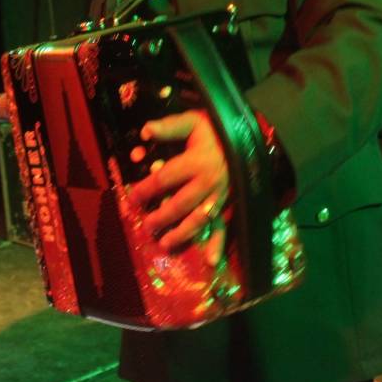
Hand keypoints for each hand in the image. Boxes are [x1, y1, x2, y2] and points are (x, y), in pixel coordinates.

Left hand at [129, 109, 228, 264]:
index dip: (147, 188)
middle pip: (180, 204)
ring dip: (182, 234)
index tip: (133, 196)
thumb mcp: (193, 121)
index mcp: (197, 162)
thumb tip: (145, 131)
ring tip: (165, 244)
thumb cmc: (215, 130)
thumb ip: (169, 127)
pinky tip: (210, 260)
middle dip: (161, 217)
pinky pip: (224, 226)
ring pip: (199, 220)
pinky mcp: (228, 204)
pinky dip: (218, 244)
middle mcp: (208, 183)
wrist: (248, 137)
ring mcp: (220, 196)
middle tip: (147, 225)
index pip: (165, 178)